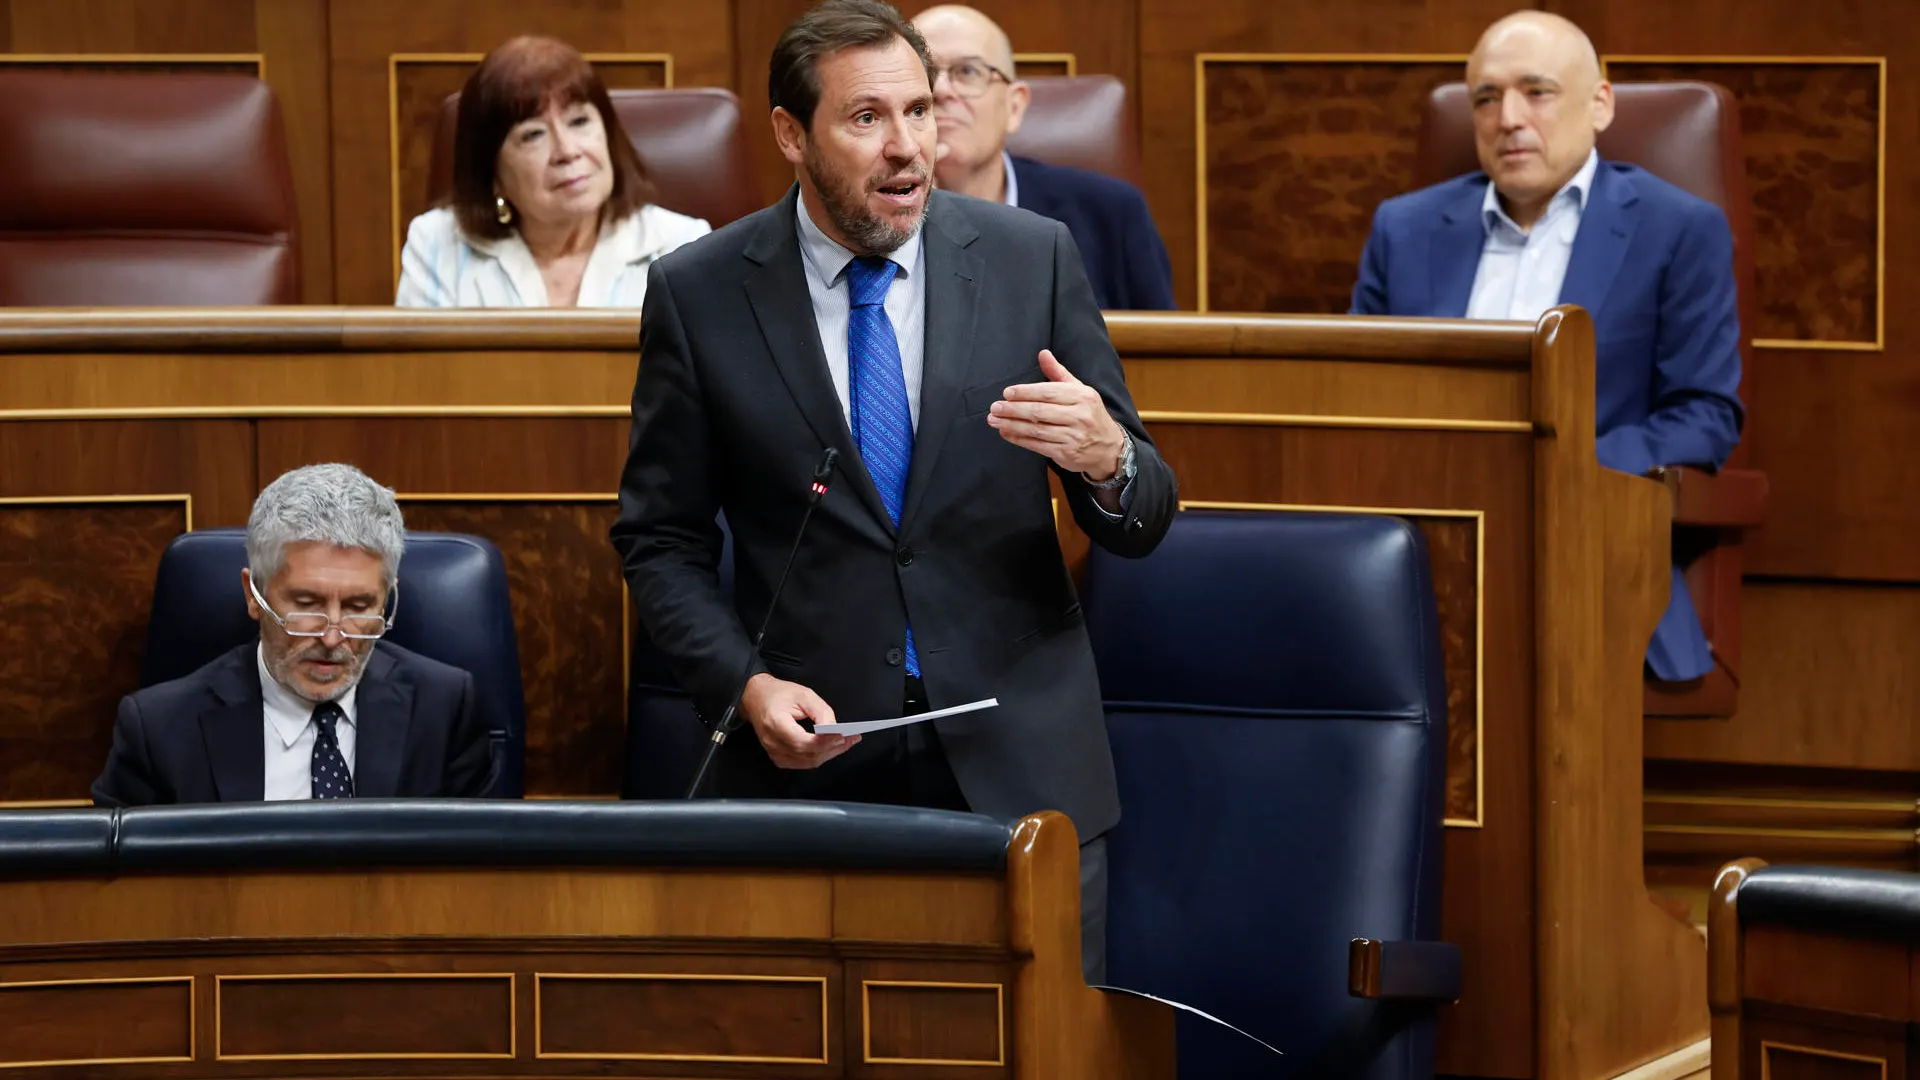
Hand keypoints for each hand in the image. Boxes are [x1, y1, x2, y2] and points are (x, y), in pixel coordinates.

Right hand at [740, 673, 859, 769]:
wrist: (756, 698)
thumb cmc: (779, 694)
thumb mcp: (804, 695)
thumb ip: (821, 713)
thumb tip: (835, 730)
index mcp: (776, 724)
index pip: (803, 741)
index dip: (825, 740)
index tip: (844, 734)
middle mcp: (773, 742)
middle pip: (808, 754)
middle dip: (833, 748)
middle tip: (852, 738)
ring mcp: (774, 753)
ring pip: (808, 761)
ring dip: (829, 754)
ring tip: (846, 743)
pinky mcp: (778, 757)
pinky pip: (802, 763)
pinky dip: (819, 757)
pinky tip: (831, 748)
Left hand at [987, 350, 1125, 478]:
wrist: (1109, 447)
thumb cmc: (1089, 414)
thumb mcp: (1079, 390)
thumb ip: (1058, 373)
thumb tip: (1042, 353)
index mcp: (1082, 396)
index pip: (1048, 392)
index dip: (1025, 392)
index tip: (1007, 393)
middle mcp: (1079, 416)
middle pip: (1039, 412)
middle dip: (1014, 409)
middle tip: (995, 407)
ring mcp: (1073, 437)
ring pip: (1036, 430)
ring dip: (1012, 425)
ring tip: (994, 420)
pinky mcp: (1066, 454)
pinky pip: (1038, 445)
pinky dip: (1019, 439)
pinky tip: (1006, 433)